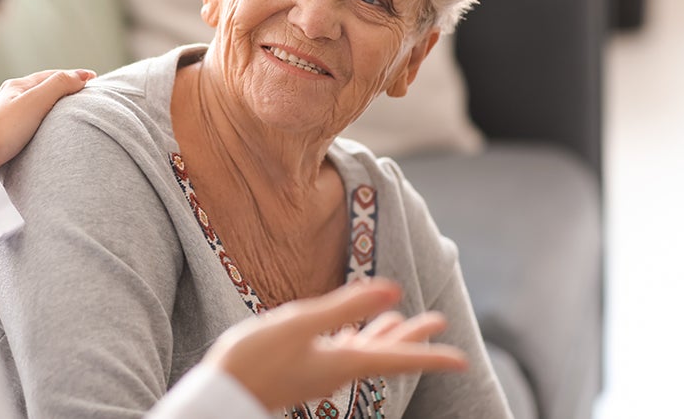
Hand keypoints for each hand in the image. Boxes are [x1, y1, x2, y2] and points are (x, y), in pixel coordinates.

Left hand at [0, 68, 94, 168]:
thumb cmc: (4, 128)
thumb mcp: (36, 101)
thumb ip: (59, 86)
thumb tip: (81, 77)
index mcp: (17, 86)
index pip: (51, 76)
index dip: (73, 76)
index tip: (94, 79)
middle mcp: (10, 98)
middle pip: (42, 88)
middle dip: (63, 88)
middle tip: (84, 92)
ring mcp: (5, 116)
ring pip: (35, 105)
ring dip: (53, 104)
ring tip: (69, 110)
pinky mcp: (3, 135)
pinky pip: (29, 121)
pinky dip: (44, 119)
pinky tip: (46, 130)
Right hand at [202, 278, 467, 410]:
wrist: (221, 394)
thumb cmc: (255, 359)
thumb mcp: (299, 324)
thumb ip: (345, 305)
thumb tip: (393, 290)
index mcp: (343, 362)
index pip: (397, 358)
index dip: (431, 356)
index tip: (462, 360)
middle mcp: (338, 370)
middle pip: (385, 353)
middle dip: (412, 337)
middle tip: (438, 321)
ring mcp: (320, 371)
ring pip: (365, 352)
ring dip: (386, 335)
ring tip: (401, 320)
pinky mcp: (303, 368)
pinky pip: (341, 352)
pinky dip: (355, 338)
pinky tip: (350, 332)